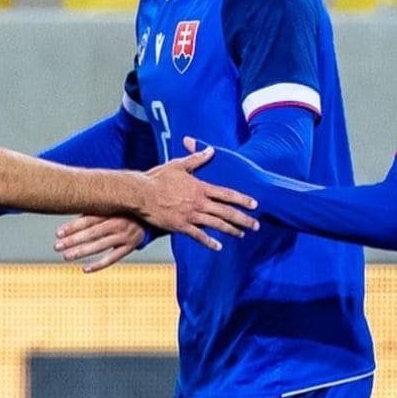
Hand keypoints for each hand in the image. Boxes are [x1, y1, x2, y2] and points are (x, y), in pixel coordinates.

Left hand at [56, 214, 145, 272]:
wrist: (150, 217)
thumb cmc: (123, 211)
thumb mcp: (110, 208)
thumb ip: (92, 213)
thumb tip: (69, 221)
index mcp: (112, 211)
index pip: (88, 219)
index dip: (72, 227)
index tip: (58, 234)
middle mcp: (119, 224)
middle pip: (92, 233)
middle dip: (73, 240)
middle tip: (57, 246)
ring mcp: (125, 236)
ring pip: (101, 246)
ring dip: (82, 252)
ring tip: (66, 257)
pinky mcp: (130, 247)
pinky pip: (112, 258)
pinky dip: (98, 265)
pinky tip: (85, 269)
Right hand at [136, 146, 259, 249]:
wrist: (140, 194)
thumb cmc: (157, 178)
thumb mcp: (178, 165)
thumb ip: (196, 159)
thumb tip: (211, 150)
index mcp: (200, 188)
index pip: (226, 194)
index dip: (242, 199)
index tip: (254, 205)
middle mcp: (198, 203)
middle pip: (226, 212)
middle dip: (243, 219)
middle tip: (255, 225)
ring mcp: (190, 215)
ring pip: (216, 224)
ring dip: (231, 230)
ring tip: (242, 234)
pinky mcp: (180, 226)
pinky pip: (198, 236)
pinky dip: (209, 242)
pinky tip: (218, 247)